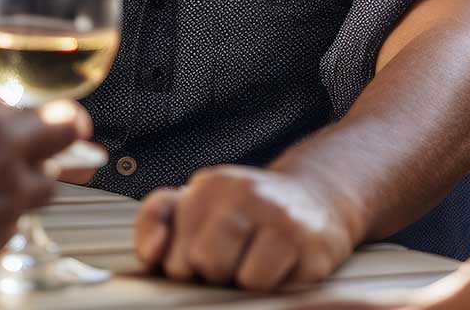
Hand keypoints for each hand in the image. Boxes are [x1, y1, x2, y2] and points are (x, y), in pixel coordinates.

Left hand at [135, 166, 359, 291]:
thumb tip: (151, 252)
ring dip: (241, 280)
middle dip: (211, 272)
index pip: (166, 246)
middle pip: (198, 258)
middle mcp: (240, 190)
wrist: (318, 202)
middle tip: (234, 260)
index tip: (200, 255)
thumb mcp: (198, 207)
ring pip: (230, 272)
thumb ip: (156, 220)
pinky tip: (282, 265)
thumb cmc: (247, 215)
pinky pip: (263, 282)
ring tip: (257, 262)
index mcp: (207, 186)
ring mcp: (275, 212)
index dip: (181, 263)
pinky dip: (269, 284)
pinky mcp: (305, 239)